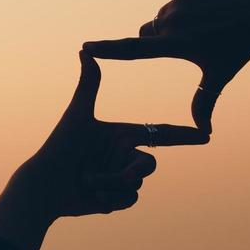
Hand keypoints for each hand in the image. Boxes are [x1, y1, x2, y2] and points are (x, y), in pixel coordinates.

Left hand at [0, 48, 207, 249]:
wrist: (43, 186)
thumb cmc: (58, 148)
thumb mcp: (77, 115)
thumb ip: (88, 84)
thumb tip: (85, 49)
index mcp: (119, 136)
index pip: (159, 133)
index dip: (183, 136)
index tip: (206, 136)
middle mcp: (121, 156)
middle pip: (148, 165)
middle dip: (131, 171)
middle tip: (114, 175)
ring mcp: (118, 178)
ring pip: (137, 185)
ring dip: (112, 184)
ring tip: (88, 182)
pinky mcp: (112, 198)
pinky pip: (129, 200)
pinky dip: (112, 199)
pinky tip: (92, 196)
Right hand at [83, 0, 249, 132]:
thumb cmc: (244, 47)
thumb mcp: (221, 75)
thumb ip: (204, 102)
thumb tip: (202, 133)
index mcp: (177, 46)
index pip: (133, 50)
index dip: (107, 49)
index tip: (86, 46)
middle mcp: (175, 21)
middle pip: (149, 32)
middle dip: (160, 38)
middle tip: (193, 40)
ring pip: (166, 12)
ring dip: (178, 18)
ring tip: (209, 21)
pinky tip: (213, 3)